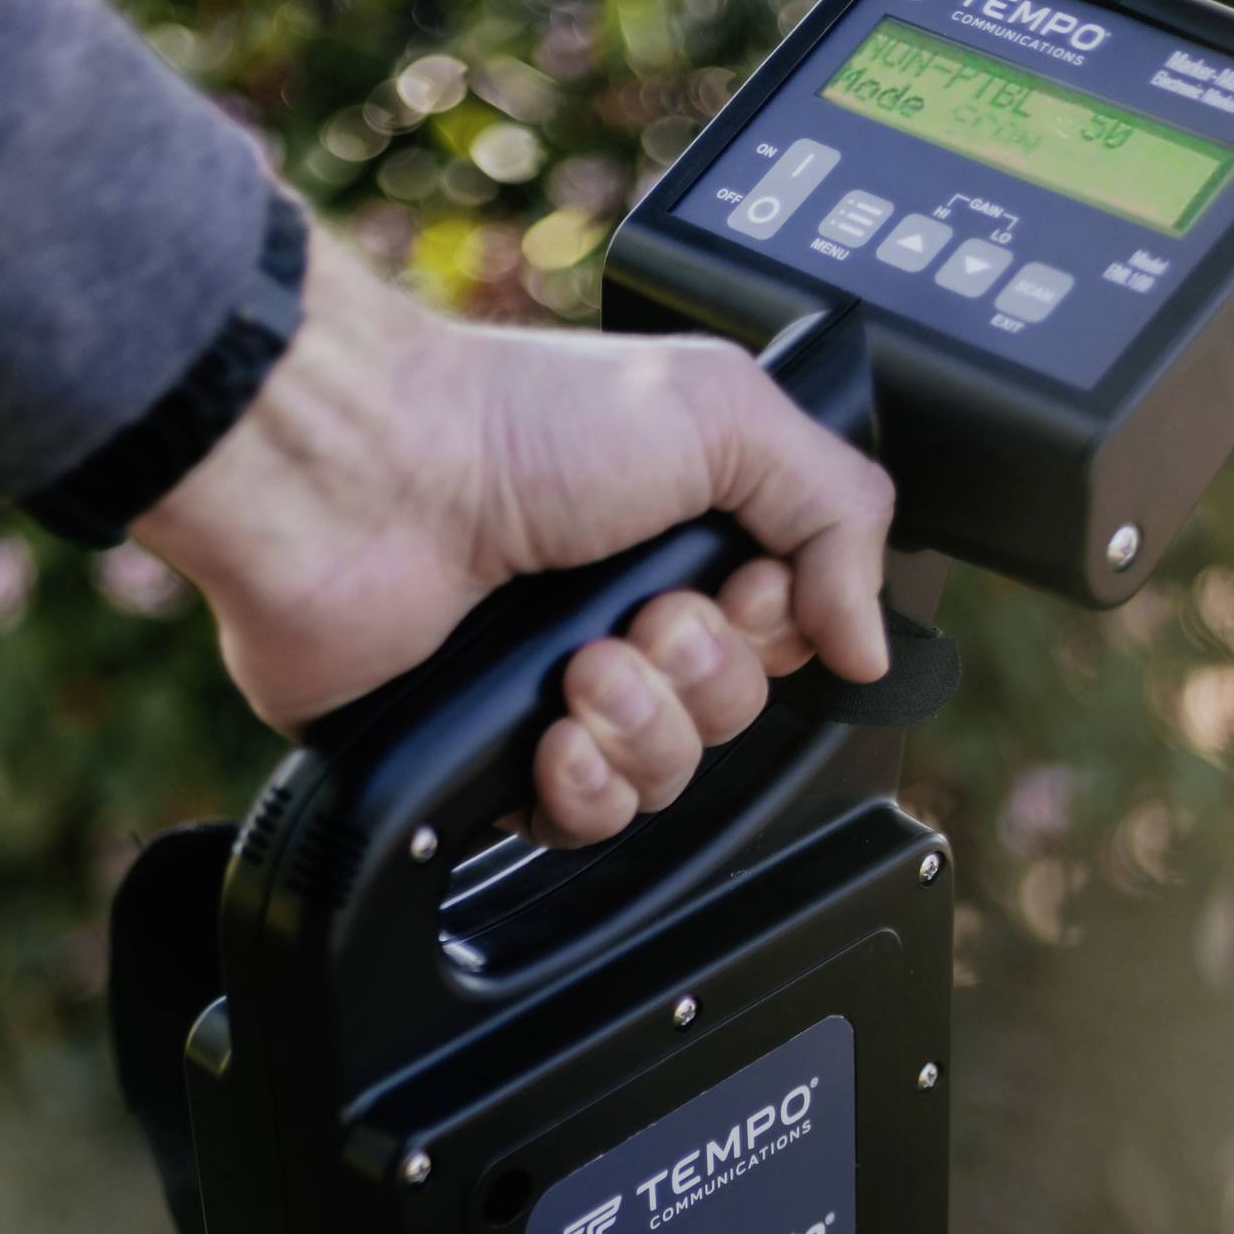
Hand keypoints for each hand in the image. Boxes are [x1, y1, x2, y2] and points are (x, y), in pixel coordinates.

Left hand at [134, 222, 894, 844]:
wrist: (364, 487)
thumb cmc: (512, 423)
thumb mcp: (723, 409)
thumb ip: (839, 509)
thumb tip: (869, 641)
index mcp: (683, 530)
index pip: (789, 629)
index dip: (782, 626)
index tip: (744, 588)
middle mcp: (626, 609)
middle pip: (738, 712)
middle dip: (705, 674)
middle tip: (644, 617)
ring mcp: (561, 689)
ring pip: (671, 775)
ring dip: (642, 726)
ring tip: (580, 668)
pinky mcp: (497, 757)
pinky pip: (588, 823)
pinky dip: (584, 790)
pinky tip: (552, 740)